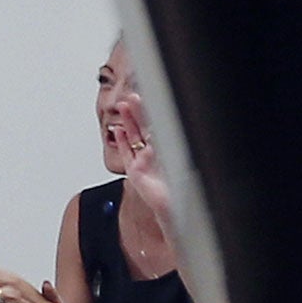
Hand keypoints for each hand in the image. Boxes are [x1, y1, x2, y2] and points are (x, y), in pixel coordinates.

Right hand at [118, 93, 172, 227]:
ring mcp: (145, 162)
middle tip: (132, 98)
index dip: (155, 112)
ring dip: (128, 122)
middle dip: (138, 112)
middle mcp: (157, 154)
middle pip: (145, 128)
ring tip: (123, 107)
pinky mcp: (135, 172)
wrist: (175, 204)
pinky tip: (119, 130)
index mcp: (170, 149)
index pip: (160, 126)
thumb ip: (172, 141)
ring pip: (134, 138)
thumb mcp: (182, 155)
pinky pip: (126, 154)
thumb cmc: (182, 185)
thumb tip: (171, 126)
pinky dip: (121, 141)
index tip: (150, 98)